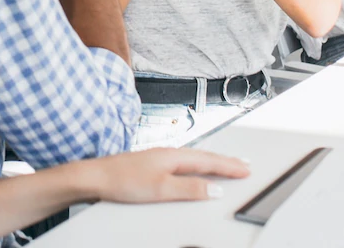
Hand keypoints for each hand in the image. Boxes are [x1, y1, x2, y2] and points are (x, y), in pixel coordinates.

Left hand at [85, 148, 250, 203]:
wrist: (96, 177)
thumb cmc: (123, 180)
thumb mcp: (161, 189)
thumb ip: (190, 189)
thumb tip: (215, 189)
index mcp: (174, 156)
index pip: (209, 161)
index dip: (229, 166)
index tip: (246, 169)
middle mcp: (168, 153)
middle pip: (204, 157)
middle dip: (226, 161)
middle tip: (244, 165)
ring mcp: (160, 158)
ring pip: (194, 159)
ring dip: (212, 162)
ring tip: (226, 165)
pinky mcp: (152, 165)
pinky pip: (183, 164)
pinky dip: (196, 166)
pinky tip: (195, 171)